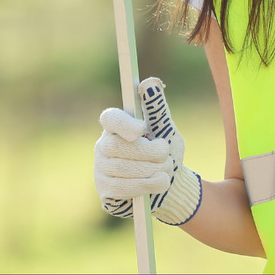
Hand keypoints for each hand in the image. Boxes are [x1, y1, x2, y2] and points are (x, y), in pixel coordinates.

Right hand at [94, 77, 201, 225]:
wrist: (172, 185)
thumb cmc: (166, 152)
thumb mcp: (166, 129)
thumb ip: (157, 108)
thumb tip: (149, 84)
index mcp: (117, 126)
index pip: (110, 119)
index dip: (123, 124)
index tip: (142, 130)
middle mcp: (104, 145)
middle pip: (117, 147)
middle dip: (148, 153)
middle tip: (167, 157)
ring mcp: (101, 169)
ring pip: (121, 169)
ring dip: (151, 171)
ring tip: (168, 171)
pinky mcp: (105, 190)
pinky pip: (121, 188)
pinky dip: (145, 186)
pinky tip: (159, 184)